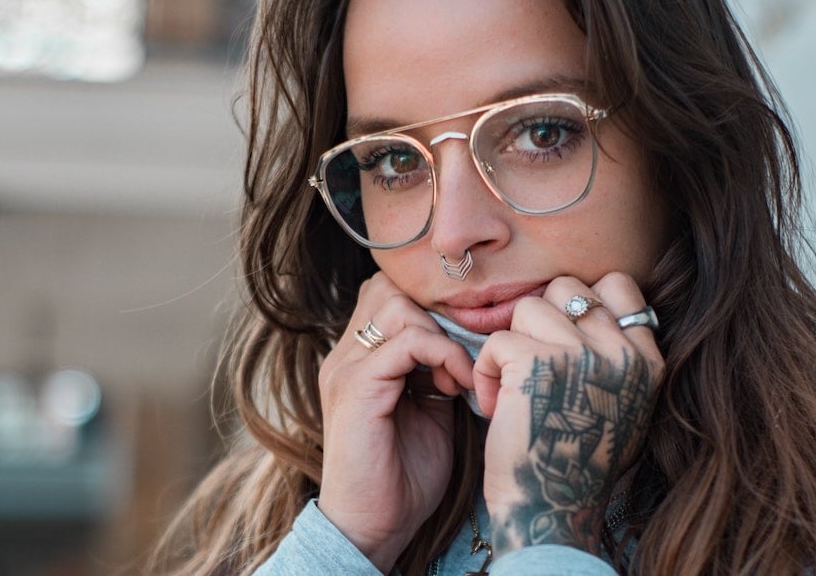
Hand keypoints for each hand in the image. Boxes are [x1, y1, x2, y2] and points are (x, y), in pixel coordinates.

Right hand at [317, 272, 474, 572]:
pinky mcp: (356, 387)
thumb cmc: (404, 476)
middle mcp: (345, 355)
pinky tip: (457, 383)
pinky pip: (406, 343)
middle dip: (436, 312)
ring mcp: (345, 368)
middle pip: (389, 288)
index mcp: (357, 358)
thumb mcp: (430, 410)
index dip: (432, 306)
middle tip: (465, 349)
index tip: (467, 340)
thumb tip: (470, 343)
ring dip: (440, 332)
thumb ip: (438, 370)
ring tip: (459, 372)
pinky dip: (442, 354)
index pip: (388, 294)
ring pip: (396, 305)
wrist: (374, 527)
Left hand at [474, 272, 663, 558]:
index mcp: (646, 361)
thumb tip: (582, 308)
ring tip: (512, 390)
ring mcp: (580, 355)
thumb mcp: (621, 404)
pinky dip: (486, 372)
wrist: (552, 514)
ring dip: (510, 347)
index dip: (580, 304)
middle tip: (532, 369)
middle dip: (538, 322)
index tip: (561, 342)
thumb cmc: (576, 464)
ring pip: (528, 308)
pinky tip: (495, 407)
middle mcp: (620, 352)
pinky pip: (498, 340)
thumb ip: (612, 355)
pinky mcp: (536, 364)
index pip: (618, 286)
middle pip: (566, 288)